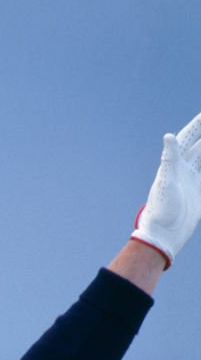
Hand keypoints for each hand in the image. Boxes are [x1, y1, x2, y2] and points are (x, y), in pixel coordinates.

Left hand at [131, 111, 200, 266]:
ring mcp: (193, 182)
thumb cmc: (161, 209)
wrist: (164, 234)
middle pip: (200, 147)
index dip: (197, 125)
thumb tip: (169, 136)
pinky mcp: (199, 195)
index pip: (188, 138)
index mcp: (174, 165)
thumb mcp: (167, 181)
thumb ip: (170, 159)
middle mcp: (184, 170)